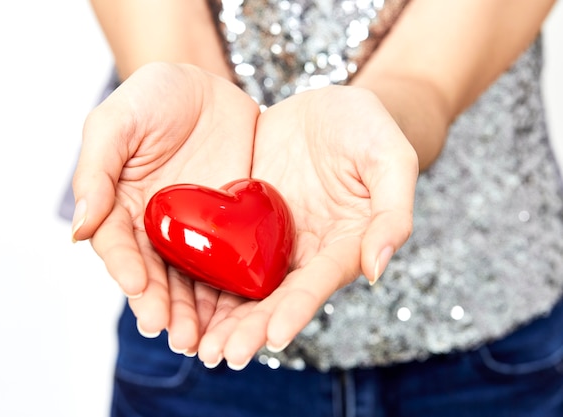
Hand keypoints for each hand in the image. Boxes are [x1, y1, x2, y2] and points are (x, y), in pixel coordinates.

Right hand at [71, 63, 258, 338]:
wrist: (209, 84)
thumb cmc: (155, 94)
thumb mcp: (118, 121)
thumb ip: (96, 171)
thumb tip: (78, 230)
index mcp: (121, 205)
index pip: (119, 246)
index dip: (127, 269)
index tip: (138, 289)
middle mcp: (155, 225)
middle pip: (155, 273)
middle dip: (161, 304)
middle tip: (173, 333)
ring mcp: (194, 228)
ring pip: (190, 278)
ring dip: (193, 311)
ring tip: (201, 340)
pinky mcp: (230, 225)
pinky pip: (229, 261)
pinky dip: (229, 290)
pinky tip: (237, 313)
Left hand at [196, 86, 418, 368]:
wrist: (327, 108)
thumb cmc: (367, 127)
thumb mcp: (390, 157)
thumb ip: (393, 210)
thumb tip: (376, 268)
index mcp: (344, 244)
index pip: (319, 284)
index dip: (297, 310)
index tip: (274, 338)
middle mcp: (306, 251)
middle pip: (276, 297)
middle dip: (250, 329)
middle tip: (219, 355)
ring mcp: (273, 238)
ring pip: (244, 285)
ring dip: (221, 317)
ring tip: (193, 345)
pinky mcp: (245, 220)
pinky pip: (221, 251)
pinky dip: (202, 278)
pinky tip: (175, 297)